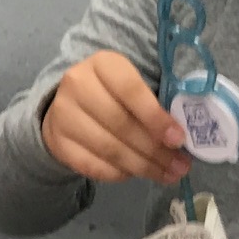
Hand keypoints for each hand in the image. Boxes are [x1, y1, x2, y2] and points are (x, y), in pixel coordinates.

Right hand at [41, 50, 190, 185]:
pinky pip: (93, 166)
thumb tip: (180, 138)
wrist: (69, 104)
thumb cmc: (113, 94)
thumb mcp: (132, 85)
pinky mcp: (58, 142)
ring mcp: (63, 115)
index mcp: (102, 64)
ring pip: (109, 148)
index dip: (156, 117)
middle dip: (155, 149)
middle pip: (121, 124)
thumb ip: (155, 104)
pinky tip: (137, 174)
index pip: (131, 91)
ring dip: (142, 166)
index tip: (179, 139)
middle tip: (180, 165)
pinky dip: (119, 174)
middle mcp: (77, 85)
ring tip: (167, 174)